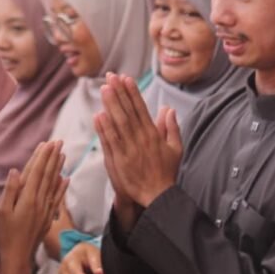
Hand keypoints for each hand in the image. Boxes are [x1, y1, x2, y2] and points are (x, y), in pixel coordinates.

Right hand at [0, 142, 67, 273]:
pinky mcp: (47, 219)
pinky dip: (62, 188)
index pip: (36, 172)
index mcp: (27, 198)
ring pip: (53, 184)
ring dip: (58, 168)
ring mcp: (44, 210)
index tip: (48, 143)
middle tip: (58, 142)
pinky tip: (66, 179)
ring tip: (63, 155)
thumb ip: (10, 190)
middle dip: (52, 157)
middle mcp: (39, 202)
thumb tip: (16, 170)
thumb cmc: (4, 236)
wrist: (15, 259)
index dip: (42, 156)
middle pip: (47, 175)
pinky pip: (57, 199)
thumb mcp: (1, 212)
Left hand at [95, 74, 182, 213]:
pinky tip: (98, 115)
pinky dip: (104, 128)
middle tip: (111, 76)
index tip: (126, 78)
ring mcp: (129, 150)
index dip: (132, 93)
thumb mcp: (176, 149)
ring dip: (111, 105)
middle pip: (128, 111)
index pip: (141, 108)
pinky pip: (110, 141)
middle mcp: (141, 139)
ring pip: (118, 123)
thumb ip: (172, 128)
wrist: (158, 197)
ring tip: (104, 89)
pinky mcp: (119, 161)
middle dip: (119, 93)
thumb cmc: (167, 172)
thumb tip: (169, 109)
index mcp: (153, 135)